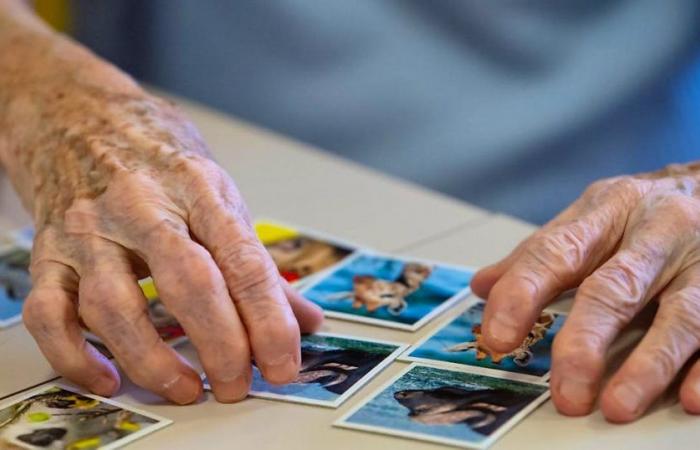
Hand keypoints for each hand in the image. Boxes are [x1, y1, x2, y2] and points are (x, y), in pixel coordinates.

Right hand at [17, 85, 322, 403]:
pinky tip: (110, 378)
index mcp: (197, 188)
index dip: (269, 320)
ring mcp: (89, 230)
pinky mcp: (47, 252)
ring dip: (154, 360)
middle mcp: (141, 206)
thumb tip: (303, 318)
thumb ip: (256, 260)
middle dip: (221, 344)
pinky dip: (76, 357)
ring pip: (115, 307)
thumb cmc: (155, 156)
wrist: (76, 115)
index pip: (244, 262)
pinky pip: (49, 314)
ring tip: (188, 388)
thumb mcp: (216, 192)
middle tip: (239, 385)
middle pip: (188, 284)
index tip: (283, 363)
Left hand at [471, 165, 699, 421]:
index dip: (521, 294)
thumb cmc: (645, 210)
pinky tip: (688, 396)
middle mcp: (656, 230)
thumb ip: (539, 254)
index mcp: (607, 210)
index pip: (554, 252)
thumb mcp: (591, 218)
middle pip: (614, 289)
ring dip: (646, 366)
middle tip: (563, 391)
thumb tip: (482, 286)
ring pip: (678, 315)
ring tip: (616, 406)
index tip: (497, 336)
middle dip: (583, 343)